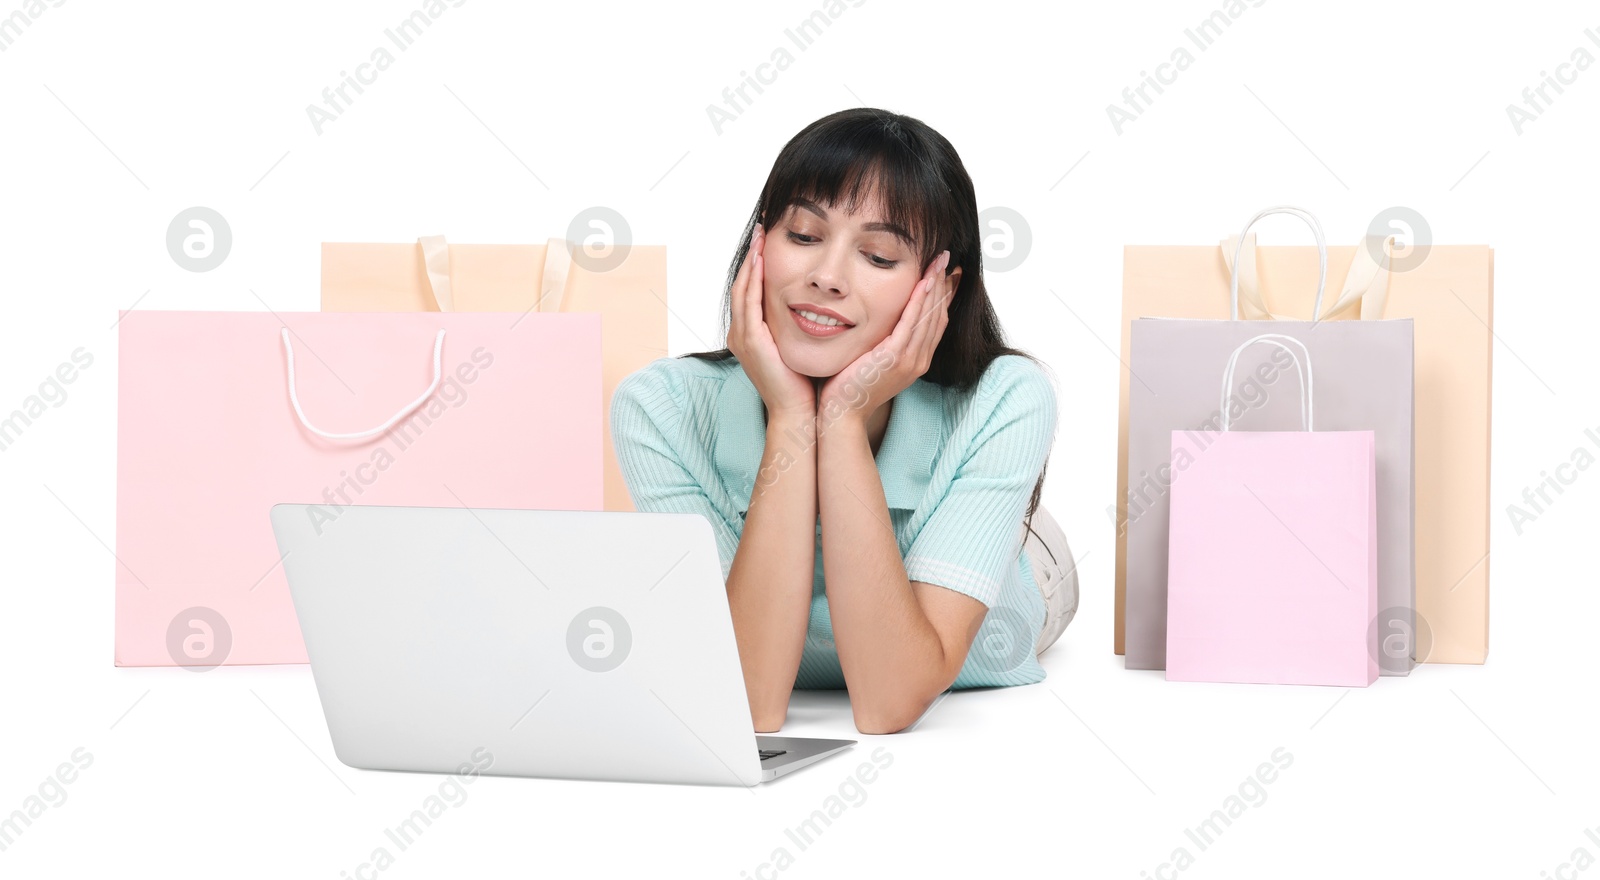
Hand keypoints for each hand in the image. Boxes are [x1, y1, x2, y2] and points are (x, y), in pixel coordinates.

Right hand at [728, 223, 815, 419]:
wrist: (799, 413)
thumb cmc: (805, 384)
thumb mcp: (799, 346)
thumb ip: (802, 324)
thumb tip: (823, 304)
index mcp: (751, 334)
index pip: (751, 290)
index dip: (758, 264)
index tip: (769, 240)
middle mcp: (741, 334)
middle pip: (742, 283)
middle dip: (752, 254)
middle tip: (762, 227)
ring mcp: (742, 337)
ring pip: (742, 288)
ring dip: (751, 260)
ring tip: (761, 235)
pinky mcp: (751, 341)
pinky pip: (748, 302)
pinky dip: (753, 278)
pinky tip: (761, 259)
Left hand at [817, 250, 953, 424]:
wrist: (841, 413)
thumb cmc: (850, 385)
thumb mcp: (873, 358)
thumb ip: (883, 339)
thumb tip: (882, 317)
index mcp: (916, 360)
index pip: (936, 321)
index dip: (942, 295)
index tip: (944, 272)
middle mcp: (918, 359)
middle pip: (938, 315)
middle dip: (943, 284)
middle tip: (946, 258)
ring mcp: (909, 360)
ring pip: (930, 316)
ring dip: (935, 286)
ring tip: (939, 261)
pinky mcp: (895, 358)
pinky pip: (911, 324)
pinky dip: (920, 302)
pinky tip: (923, 282)